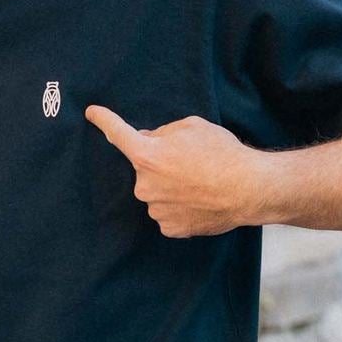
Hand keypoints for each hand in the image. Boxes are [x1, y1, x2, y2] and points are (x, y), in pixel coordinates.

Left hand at [85, 105, 267, 238]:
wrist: (249, 189)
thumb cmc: (223, 153)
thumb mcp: (193, 127)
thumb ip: (164, 133)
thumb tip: (149, 140)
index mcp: (147, 156)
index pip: (118, 133)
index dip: (104, 120)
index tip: (92, 113)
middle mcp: (145, 185)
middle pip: (146, 168)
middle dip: (161, 163)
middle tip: (191, 163)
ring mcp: (156, 210)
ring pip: (157, 192)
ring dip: (172, 187)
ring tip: (201, 183)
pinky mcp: (169, 228)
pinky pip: (168, 213)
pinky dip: (180, 207)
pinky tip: (199, 201)